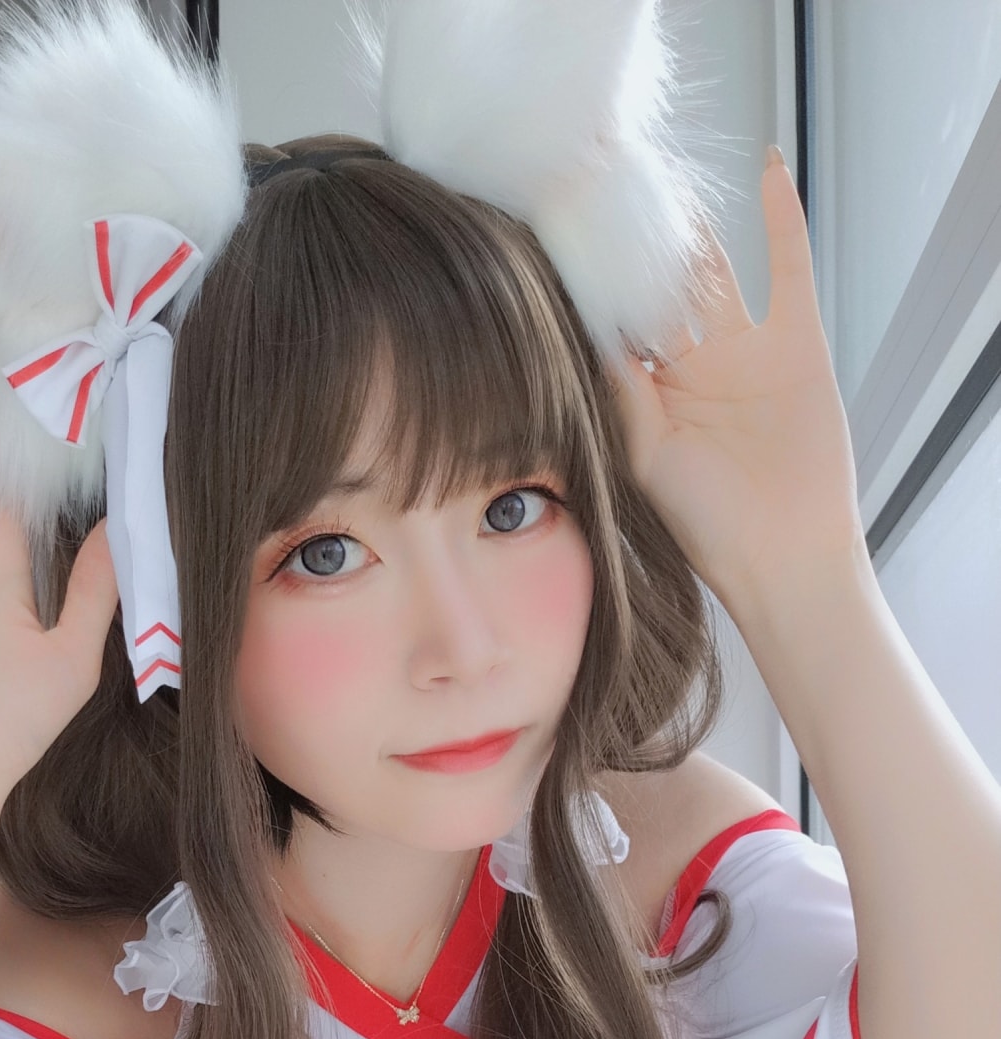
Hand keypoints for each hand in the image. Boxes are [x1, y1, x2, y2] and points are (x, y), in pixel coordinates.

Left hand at [607, 151, 867, 613]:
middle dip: (632, 244)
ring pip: (714, 272)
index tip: (557, 233)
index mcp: (649, 393)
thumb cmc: (708, 525)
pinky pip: (790, 268)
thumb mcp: (645, 456)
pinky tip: (769, 168)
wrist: (783, 555)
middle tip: (600, 183)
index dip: (590, 281)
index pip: (614, 321)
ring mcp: (745, 350)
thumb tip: (585, 331)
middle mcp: (694, 365)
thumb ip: (620, 393)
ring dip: (692, 227)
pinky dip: (782, 220)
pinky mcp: (796, 343)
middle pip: (659, 287)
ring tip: (664, 172)